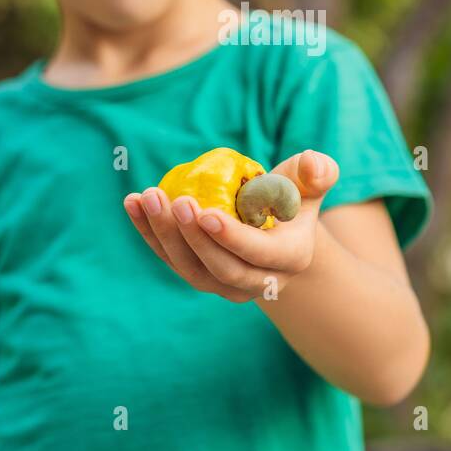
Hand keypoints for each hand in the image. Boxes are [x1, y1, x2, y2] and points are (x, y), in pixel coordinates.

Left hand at [123, 150, 339, 302]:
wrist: (276, 230)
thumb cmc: (293, 198)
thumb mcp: (310, 183)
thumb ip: (317, 172)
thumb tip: (312, 164)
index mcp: (288, 259)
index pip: (256, 254)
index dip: (229, 237)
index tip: (203, 211)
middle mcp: (257, 281)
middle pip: (219, 268)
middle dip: (191, 236)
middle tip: (173, 200)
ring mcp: (224, 285)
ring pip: (189, 268)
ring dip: (163, 235)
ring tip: (147, 197)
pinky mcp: (198, 275)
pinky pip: (170, 259)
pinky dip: (149, 233)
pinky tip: (133, 203)